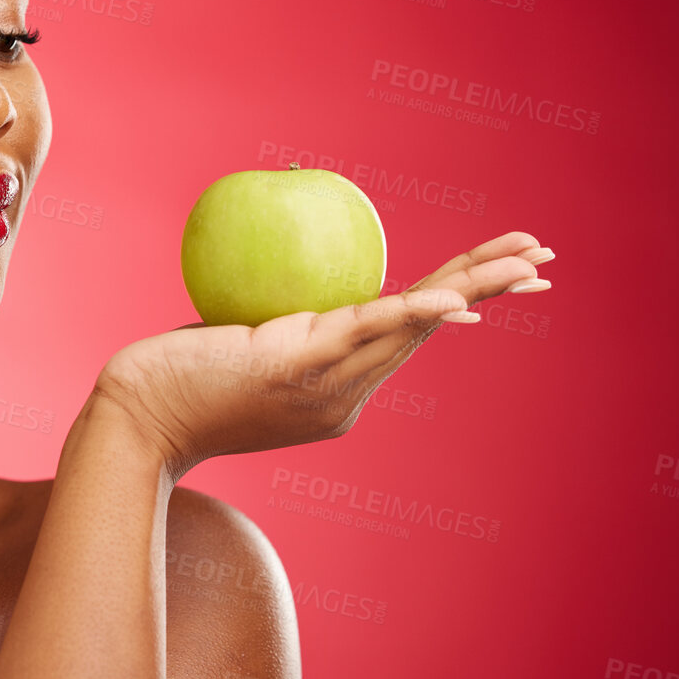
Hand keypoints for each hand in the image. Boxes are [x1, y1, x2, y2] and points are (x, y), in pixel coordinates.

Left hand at [91, 231, 554, 475]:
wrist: (135, 419)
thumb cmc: (175, 378)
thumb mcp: (238, 343)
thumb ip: (273, 319)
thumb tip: (285, 281)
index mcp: (338, 391)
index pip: (408, 335)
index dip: (457, 306)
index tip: (497, 285)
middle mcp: (346, 396)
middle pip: (429, 329)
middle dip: (490, 292)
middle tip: (544, 261)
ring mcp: (327, 387)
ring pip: (413, 326)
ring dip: (474, 288)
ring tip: (524, 260)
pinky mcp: (298, 370)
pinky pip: (364, 332)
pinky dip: (410, 311)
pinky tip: (450, 296)